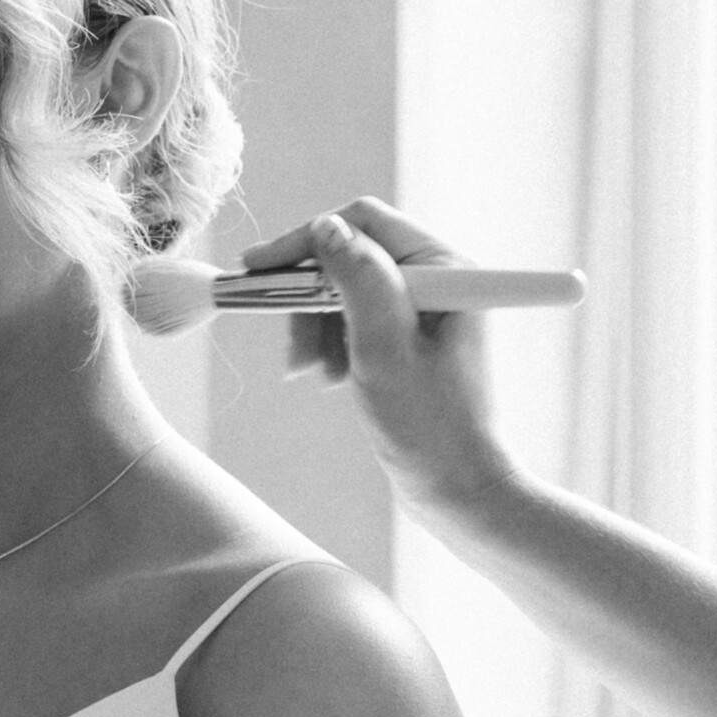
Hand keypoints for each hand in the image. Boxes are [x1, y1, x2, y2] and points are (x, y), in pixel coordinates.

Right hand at [243, 199, 516, 527]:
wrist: (458, 491)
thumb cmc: (432, 428)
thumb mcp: (384, 349)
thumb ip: (357, 281)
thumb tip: (325, 229)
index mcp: (446, 269)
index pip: (363, 225)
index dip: (306, 242)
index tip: (257, 270)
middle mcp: (439, 279)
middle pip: (351, 258)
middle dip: (311, 300)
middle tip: (292, 349)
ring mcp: (425, 309)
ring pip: (346, 292)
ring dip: (318, 328)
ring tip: (312, 373)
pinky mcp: (412, 338)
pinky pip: (355, 321)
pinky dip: (332, 345)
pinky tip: (330, 378)